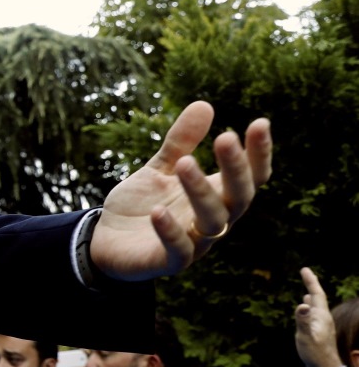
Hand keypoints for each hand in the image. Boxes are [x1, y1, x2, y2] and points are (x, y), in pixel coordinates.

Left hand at [90, 101, 270, 279]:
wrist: (107, 242)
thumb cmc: (142, 205)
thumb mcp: (160, 168)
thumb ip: (180, 142)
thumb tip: (204, 104)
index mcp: (217, 196)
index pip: (251, 176)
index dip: (258, 153)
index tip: (260, 122)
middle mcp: (214, 220)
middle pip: (239, 197)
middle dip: (235, 168)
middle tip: (226, 137)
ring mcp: (195, 244)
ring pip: (212, 221)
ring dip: (200, 192)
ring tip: (184, 164)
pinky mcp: (169, 263)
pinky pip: (178, 251)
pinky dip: (171, 232)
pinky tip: (158, 211)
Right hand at [295, 267, 344, 366]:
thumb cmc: (315, 352)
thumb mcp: (306, 336)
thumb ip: (303, 320)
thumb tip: (302, 304)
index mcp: (321, 316)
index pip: (317, 294)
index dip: (311, 281)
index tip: (305, 270)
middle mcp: (323, 318)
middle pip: (318, 298)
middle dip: (312, 285)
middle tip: (306, 275)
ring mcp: (322, 325)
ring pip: (317, 306)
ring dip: (312, 297)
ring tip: (308, 292)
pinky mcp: (319, 331)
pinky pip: (314, 314)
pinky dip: (310, 308)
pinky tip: (307, 311)